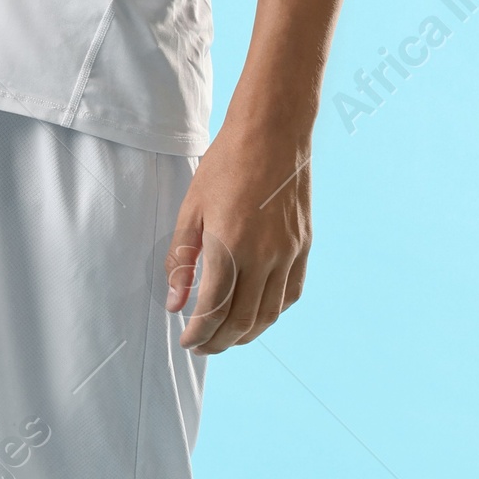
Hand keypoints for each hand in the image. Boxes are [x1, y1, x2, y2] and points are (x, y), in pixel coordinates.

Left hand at [166, 114, 311, 353]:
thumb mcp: (191, 209)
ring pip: (270, 313)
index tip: (187, 341)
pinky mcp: (303, 245)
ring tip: (227, 338)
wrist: (273, 132)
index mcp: (230, 245)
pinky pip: (291, 292)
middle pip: (242, 319)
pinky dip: (273, 312)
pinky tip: (257, 314)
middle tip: (202, 346)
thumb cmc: (226, 164)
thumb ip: (182, 259)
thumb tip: (175, 304)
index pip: (214, 309)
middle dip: (219, 341)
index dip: (199, 333)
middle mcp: (264, 255)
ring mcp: (288, 252)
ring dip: (247, 334)